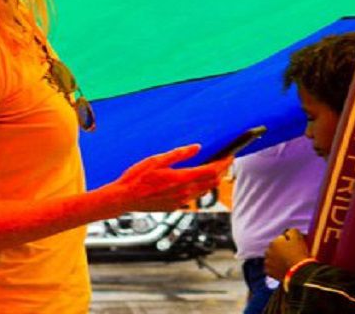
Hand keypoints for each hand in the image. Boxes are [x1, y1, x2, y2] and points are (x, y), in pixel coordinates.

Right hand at [112, 145, 228, 211]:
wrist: (124, 198)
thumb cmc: (137, 177)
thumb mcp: (157, 159)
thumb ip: (179, 154)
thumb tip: (197, 148)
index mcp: (181, 179)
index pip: (211, 171)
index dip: (223, 163)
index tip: (230, 156)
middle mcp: (184, 193)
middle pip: (212, 182)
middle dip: (222, 171)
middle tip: (225, 160)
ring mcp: (181, 202)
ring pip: (205, 190)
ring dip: (212, 180)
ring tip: (215, 168)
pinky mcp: (175, 207)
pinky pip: (194, 197)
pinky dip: (200, 187)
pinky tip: (196, 180)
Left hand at [264, 228, 310, 279]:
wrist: (299, 273)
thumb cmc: (299, 254)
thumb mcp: (298, 237)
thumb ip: (291, 231)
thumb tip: (288, 233)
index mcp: (274, 242)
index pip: (282, 239)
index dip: (289, 243)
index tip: (295, 247)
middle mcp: (268, 251)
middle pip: (276, 249)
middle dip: (281, 250)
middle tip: (291, 255)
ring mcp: (267, 262)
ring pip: (272, 258)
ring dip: (277, 259)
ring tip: (287, 263)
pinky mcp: (268, 272)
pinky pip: (272, 268)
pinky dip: (276, 268)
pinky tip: (283, 269)